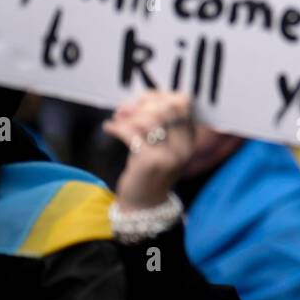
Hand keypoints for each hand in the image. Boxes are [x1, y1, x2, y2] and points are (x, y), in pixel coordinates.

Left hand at [103, 91, 194, 210]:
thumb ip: (158, 121)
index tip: (142, 101)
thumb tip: (140, 98)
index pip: (183, 103)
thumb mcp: (161, 144)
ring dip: (129, 115)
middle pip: (167, 107)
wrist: (144, 203)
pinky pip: (132, 133)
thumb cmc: (149, 168)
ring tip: (117, 118)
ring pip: (150, 119)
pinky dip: (117, 127)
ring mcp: (169, 155)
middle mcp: (184, 146)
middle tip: (126, 109)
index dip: (161, 95)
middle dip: (143, 103)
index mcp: (189, 138)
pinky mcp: (150, 162)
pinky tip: (109, 128)